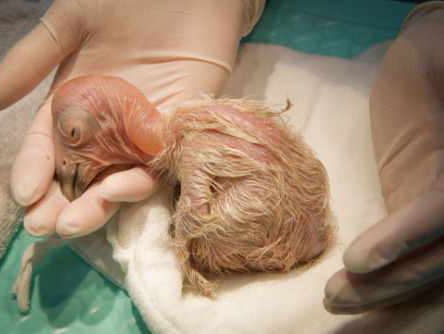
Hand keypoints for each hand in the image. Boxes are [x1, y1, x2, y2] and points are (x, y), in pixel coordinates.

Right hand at [0, 0, 253, 237]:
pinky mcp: (178, 129)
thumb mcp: (69, 24)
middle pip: (82, 171)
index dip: (35, 169)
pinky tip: (119, 190)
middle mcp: (108, 123)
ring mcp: (143, 129)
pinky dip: (140, 179)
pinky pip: (159, 163)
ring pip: (119, 176)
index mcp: (76, 100)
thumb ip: (29, 63)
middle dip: (62, 199)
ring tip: (75, 223)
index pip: (49, 144)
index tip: (23, 194)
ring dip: (97, 202)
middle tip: (44, 225)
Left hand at [324, 3, 443, 313]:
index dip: (411, 239)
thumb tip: (435, 151)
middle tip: (337, 296)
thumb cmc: (438, 49)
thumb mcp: (441, 64)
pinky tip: (352, 285)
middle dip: (390, 279)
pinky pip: (404, 245)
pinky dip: (382, 269)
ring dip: (382, 286)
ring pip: (423, 258)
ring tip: (335, 300)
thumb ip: (441, 85)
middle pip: (438, 252)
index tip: (362, 259)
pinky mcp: (416, 201)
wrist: (426, 57)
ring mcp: (439, 202)